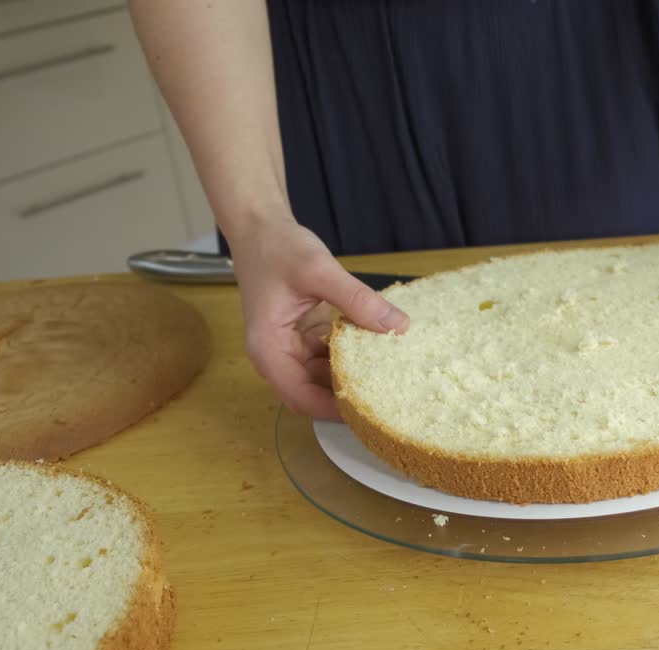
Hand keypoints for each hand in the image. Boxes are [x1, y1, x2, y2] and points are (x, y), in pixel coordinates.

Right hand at [230, 218, 408, 418]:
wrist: (260, 228)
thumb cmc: (278, 249)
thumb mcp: (319, 271)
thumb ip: (357, 300)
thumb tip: (398, 326)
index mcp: (269, 350)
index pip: (301, 398)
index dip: (334, 410)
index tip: (370, 411)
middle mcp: (277, 355)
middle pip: (314, 392)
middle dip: (349, 395)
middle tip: (391, 396)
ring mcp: (292, 347)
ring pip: (325, 376)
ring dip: (353, 374)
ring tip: (392, 377)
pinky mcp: (305, 336)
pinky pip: (330, 355)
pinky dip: (351, 354)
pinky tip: (379, 350)